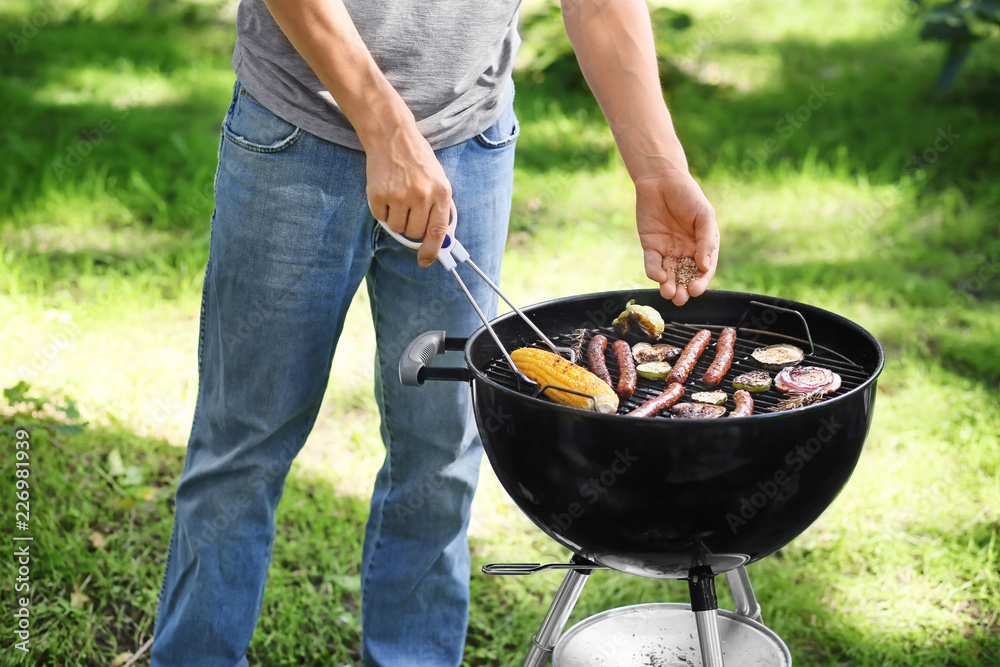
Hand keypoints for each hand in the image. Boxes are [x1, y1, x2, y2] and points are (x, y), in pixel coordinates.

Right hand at [365, 122, 452, 266]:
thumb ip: (438, 208)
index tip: (425, 261)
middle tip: (408, 209)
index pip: (438, 232)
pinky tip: (385, 191)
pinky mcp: (379, 194)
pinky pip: (380, 217)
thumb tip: (438, 239)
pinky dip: (382, 209)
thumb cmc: (417, 159)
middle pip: (415, 233)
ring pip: (397, 228)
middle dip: (410, 227)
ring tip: (397, 196)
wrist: (392, 135)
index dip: (432, 251)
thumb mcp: (437, 180)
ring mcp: (400, 195)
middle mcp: (422, 195)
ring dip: (395, 218)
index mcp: (441, 192)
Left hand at [636, 170, 719, 305]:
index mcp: (703, 246)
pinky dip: (654, 272)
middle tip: (680, 299)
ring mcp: (667, 251)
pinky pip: (652, 263)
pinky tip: (658, 276)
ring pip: (668, 275)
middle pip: (685, 278)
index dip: (701, 282)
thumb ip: (706, 240)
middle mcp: (686, 252)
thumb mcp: (704, 216)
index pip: (704, 270)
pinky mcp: (650, 247)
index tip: (696, 290)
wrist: (661, 179)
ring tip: (669, 293)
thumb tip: (704, 267)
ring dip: (668, 286)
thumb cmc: (688, 195)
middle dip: (683, 290)